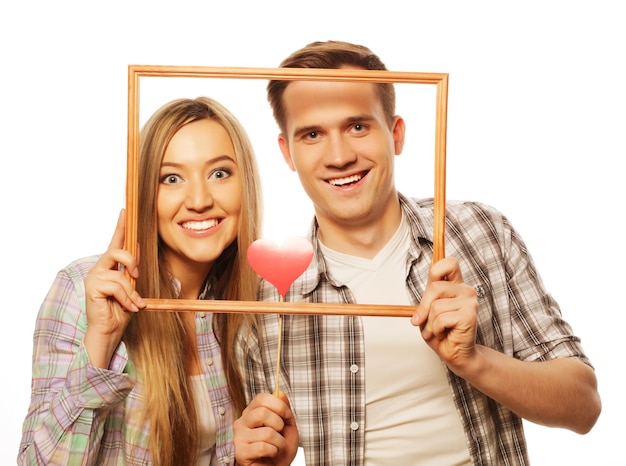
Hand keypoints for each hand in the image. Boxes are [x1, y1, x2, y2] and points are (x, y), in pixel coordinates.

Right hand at [83, 210, 144, 366]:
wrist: (110, 331)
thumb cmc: (121, 310)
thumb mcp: (133, 288)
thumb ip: (133, 273)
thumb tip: (138, 260)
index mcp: (111, 266)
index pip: (116, 241)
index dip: (121, 226)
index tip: (125, 210)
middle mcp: (100, 268)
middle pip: (118, 251)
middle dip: (131, 261)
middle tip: (137, 276)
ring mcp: (95, 277)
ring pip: (121, 275)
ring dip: (132, 292)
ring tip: (134, 304)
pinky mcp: (93, 287)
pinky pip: (117, 286)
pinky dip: (127, 298)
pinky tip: (127, 307)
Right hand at [234, 392, 298, 465]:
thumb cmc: (279, 449)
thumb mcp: (288, 427)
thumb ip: (284, 410)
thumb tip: (280, 393)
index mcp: (252, 413)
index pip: (261, 398)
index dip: (278, 404)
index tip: (287, 415)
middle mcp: (242, 422)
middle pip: (262, 413)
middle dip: (279, 425)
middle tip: (279, 434)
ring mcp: (239, 437)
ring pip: (266, 432)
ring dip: (279, 442)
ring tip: (276, 447)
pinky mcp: (240, 452)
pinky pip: (263, 447)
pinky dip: (273, 451)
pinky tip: (269, 454)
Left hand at [411, 257, 478, 372]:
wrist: (455, 353)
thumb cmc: (441, 332)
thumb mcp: (427, 311)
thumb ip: (426, 298)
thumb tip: (423, 291)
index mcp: (455, 285)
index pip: (450, 263)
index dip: (438, 267)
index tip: (432, 277)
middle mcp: (465, 290)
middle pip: (435, 287)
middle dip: (423, 307)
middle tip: (421, 321)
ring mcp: (470, 301)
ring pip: (436, 306)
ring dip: (430, 323)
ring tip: (437, 330)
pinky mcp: (470, 314)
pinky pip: (441, 319)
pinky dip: (436, 329)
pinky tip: (444, 333)